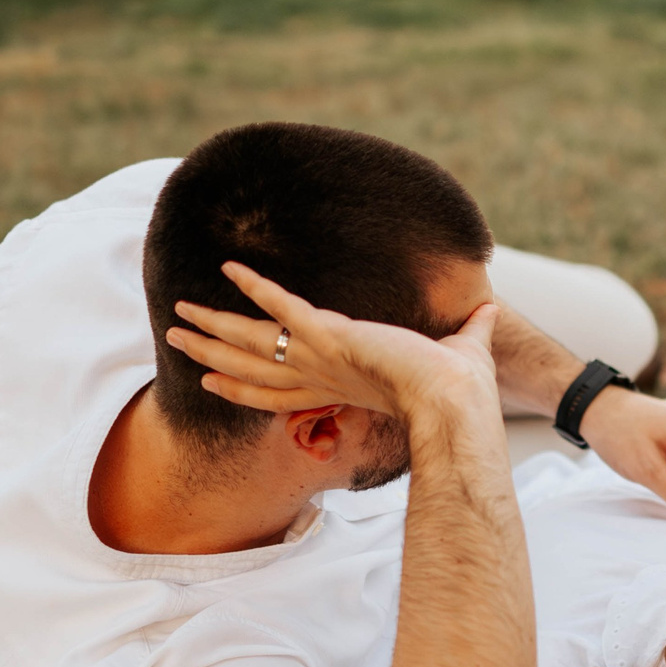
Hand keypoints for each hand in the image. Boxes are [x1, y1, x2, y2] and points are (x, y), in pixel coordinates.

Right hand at [165, 261, 496, 420]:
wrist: (456, 400)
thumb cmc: (460, 390)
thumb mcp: (462, 352)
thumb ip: (471, 330)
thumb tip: (491, 308)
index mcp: (338, 387)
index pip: (279, 390)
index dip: (242, 385)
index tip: (211, 379)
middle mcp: (320, 376)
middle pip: (249, 367)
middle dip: (210, 354)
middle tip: (174, 339)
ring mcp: (319, 356)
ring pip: (251, 341)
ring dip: (213, 325)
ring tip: (177, 316)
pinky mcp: (329, 333)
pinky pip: (282, 305)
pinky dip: (256, 285)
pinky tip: (231, 266)